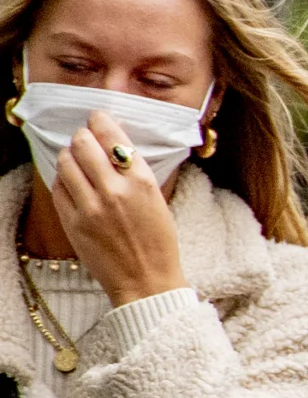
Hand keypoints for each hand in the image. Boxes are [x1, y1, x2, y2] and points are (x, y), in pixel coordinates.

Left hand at [42, 120, 184, 306]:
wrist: (146, 280)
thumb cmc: (158, 242)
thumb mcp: (157, 200)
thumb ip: (135, 173)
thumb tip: (114, 146)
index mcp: (142, 182)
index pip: (112, 136)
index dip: (101, 121)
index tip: (97, 117)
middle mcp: (114, 190)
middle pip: (83, 144)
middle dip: (82, 136)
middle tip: (85, 138)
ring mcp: (90, 207)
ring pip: (66, 162)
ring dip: (70, 155)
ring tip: (77, 159)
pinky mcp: (73, 222)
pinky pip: (58, 187)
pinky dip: (63, 178)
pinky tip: (72, 181)